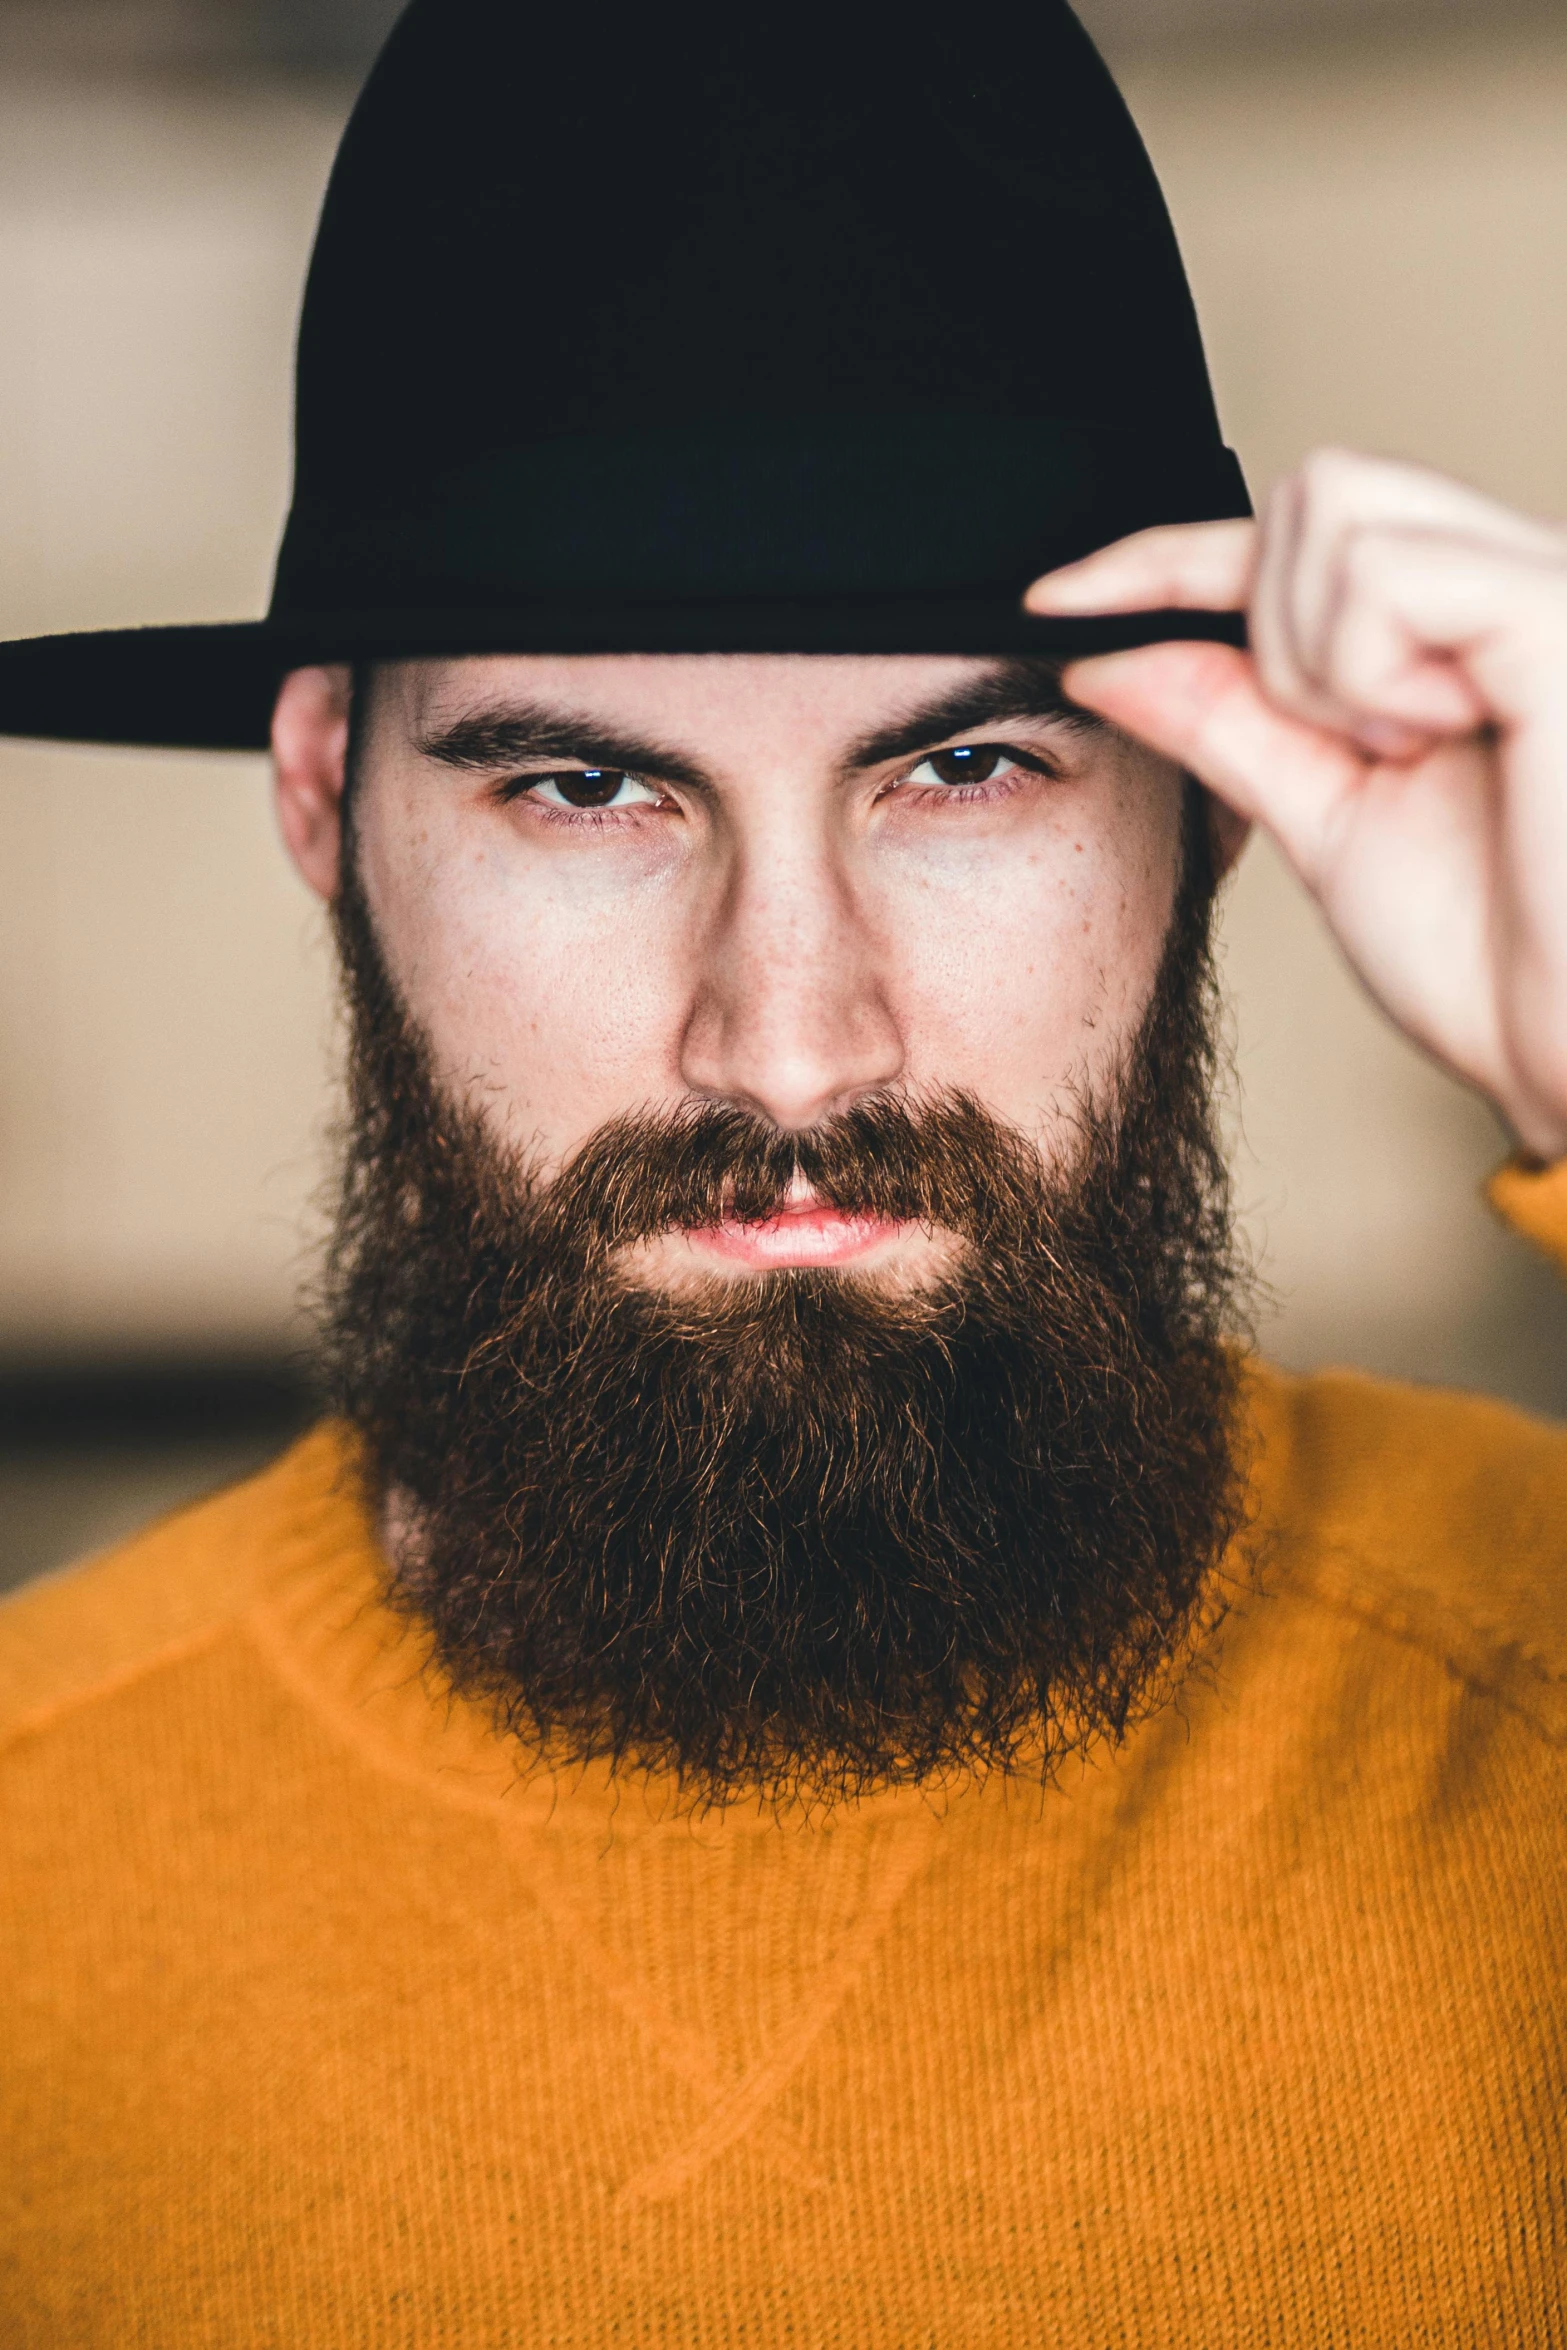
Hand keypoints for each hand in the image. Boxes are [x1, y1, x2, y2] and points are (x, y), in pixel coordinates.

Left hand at [1026, 449, 1566, 1160]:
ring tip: (1404, 750)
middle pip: (1311, 491)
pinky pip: (1389, 570)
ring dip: (1318, 654)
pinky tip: (1433, 736)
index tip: (1055, 599)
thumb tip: (1107, 655)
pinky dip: (1365, 667)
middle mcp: (1512, 584)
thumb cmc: (1502, 959)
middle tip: (1351, 748)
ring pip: (1335, 503)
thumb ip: (1229, 723)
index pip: (1298, 534)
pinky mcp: (1560, 616)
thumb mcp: (1326, 819)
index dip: (1165, 555)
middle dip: (1274, 627)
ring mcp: (1544, 590)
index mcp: (1467, 631)